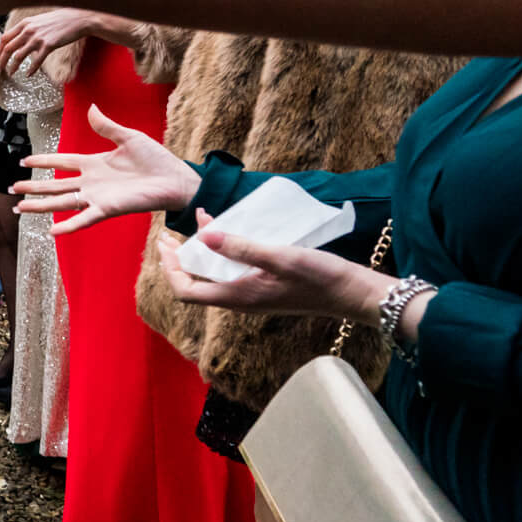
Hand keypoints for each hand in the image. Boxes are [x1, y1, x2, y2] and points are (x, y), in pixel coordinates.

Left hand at [0, 8, 96, 76]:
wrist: (77, 19)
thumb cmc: (59, 19)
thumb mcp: (38, 20)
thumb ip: (28, 28)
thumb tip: (18, 39)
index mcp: (25, 23)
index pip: (5, 38)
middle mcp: (28, 30)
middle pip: (8, 48)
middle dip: (2, 60)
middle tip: (0, 68)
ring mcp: (38, 38)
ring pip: (18, 56)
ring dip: (13, 67)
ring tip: (12, 72)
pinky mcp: (48, 45)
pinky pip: (36, 61)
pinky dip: (31, 70)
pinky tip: (29, 74)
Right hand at [11, 104, 200, 234]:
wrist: (176, 179)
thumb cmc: (156, 159)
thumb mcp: (129, 137)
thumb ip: (106, 126)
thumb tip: (91, 108)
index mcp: (94, 163)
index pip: (61, 162)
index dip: (43, 161)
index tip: (24, 161)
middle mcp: (91, 182)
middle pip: (55, 185)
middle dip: (33, 188)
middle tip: (13, 189)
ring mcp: (97, 197)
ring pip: (62, 202)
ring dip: (40, 206)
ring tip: (19, 208)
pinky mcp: (108, 209)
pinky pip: (84, 218)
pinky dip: (68, 226)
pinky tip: (51, 231)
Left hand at [159, 218, 395, 325]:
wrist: (356, 294)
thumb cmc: (322, 277)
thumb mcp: (282, 257)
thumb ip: (243, 247)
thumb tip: (205, 236)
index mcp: (238, 297)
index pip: (187, 291)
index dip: (171, 269)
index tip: (166, 244)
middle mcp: (240, 300)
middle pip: (195, 283)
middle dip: (179, 259)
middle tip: (167, 235)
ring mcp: (252, 295)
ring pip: (214, 275)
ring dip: (202, 251)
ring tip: (201, 221)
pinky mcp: (265, 288)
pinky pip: (233, 271)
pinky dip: (224, 252)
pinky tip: (231, 232)